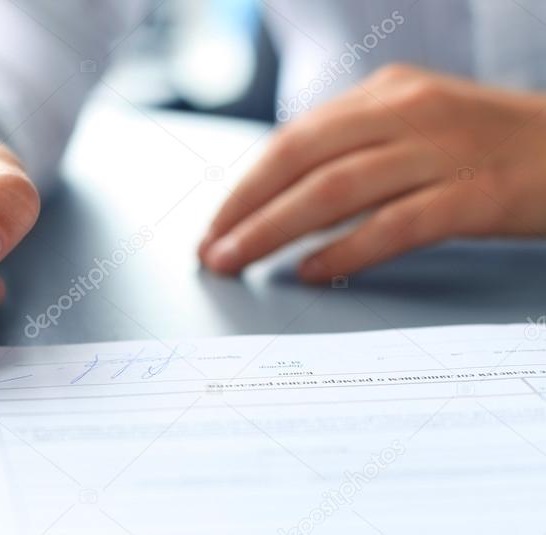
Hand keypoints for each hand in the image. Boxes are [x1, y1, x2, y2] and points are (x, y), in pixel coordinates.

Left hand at [200, 64, 545, 280]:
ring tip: (238, 261)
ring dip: (275, 229)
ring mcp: (443, 150)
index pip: (293, 139)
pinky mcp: (477, 193)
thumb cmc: (491, 150)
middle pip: (300, 158)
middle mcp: (408, 112)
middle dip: (245, 207)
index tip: (214, 225)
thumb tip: (283, 205)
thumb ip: (356, 154)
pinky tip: (312, 272)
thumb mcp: (418, 130)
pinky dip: (346, 250)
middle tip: (210, 250)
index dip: (245, 186)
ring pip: (335, 189)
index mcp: (387, 94)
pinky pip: (395, 224)